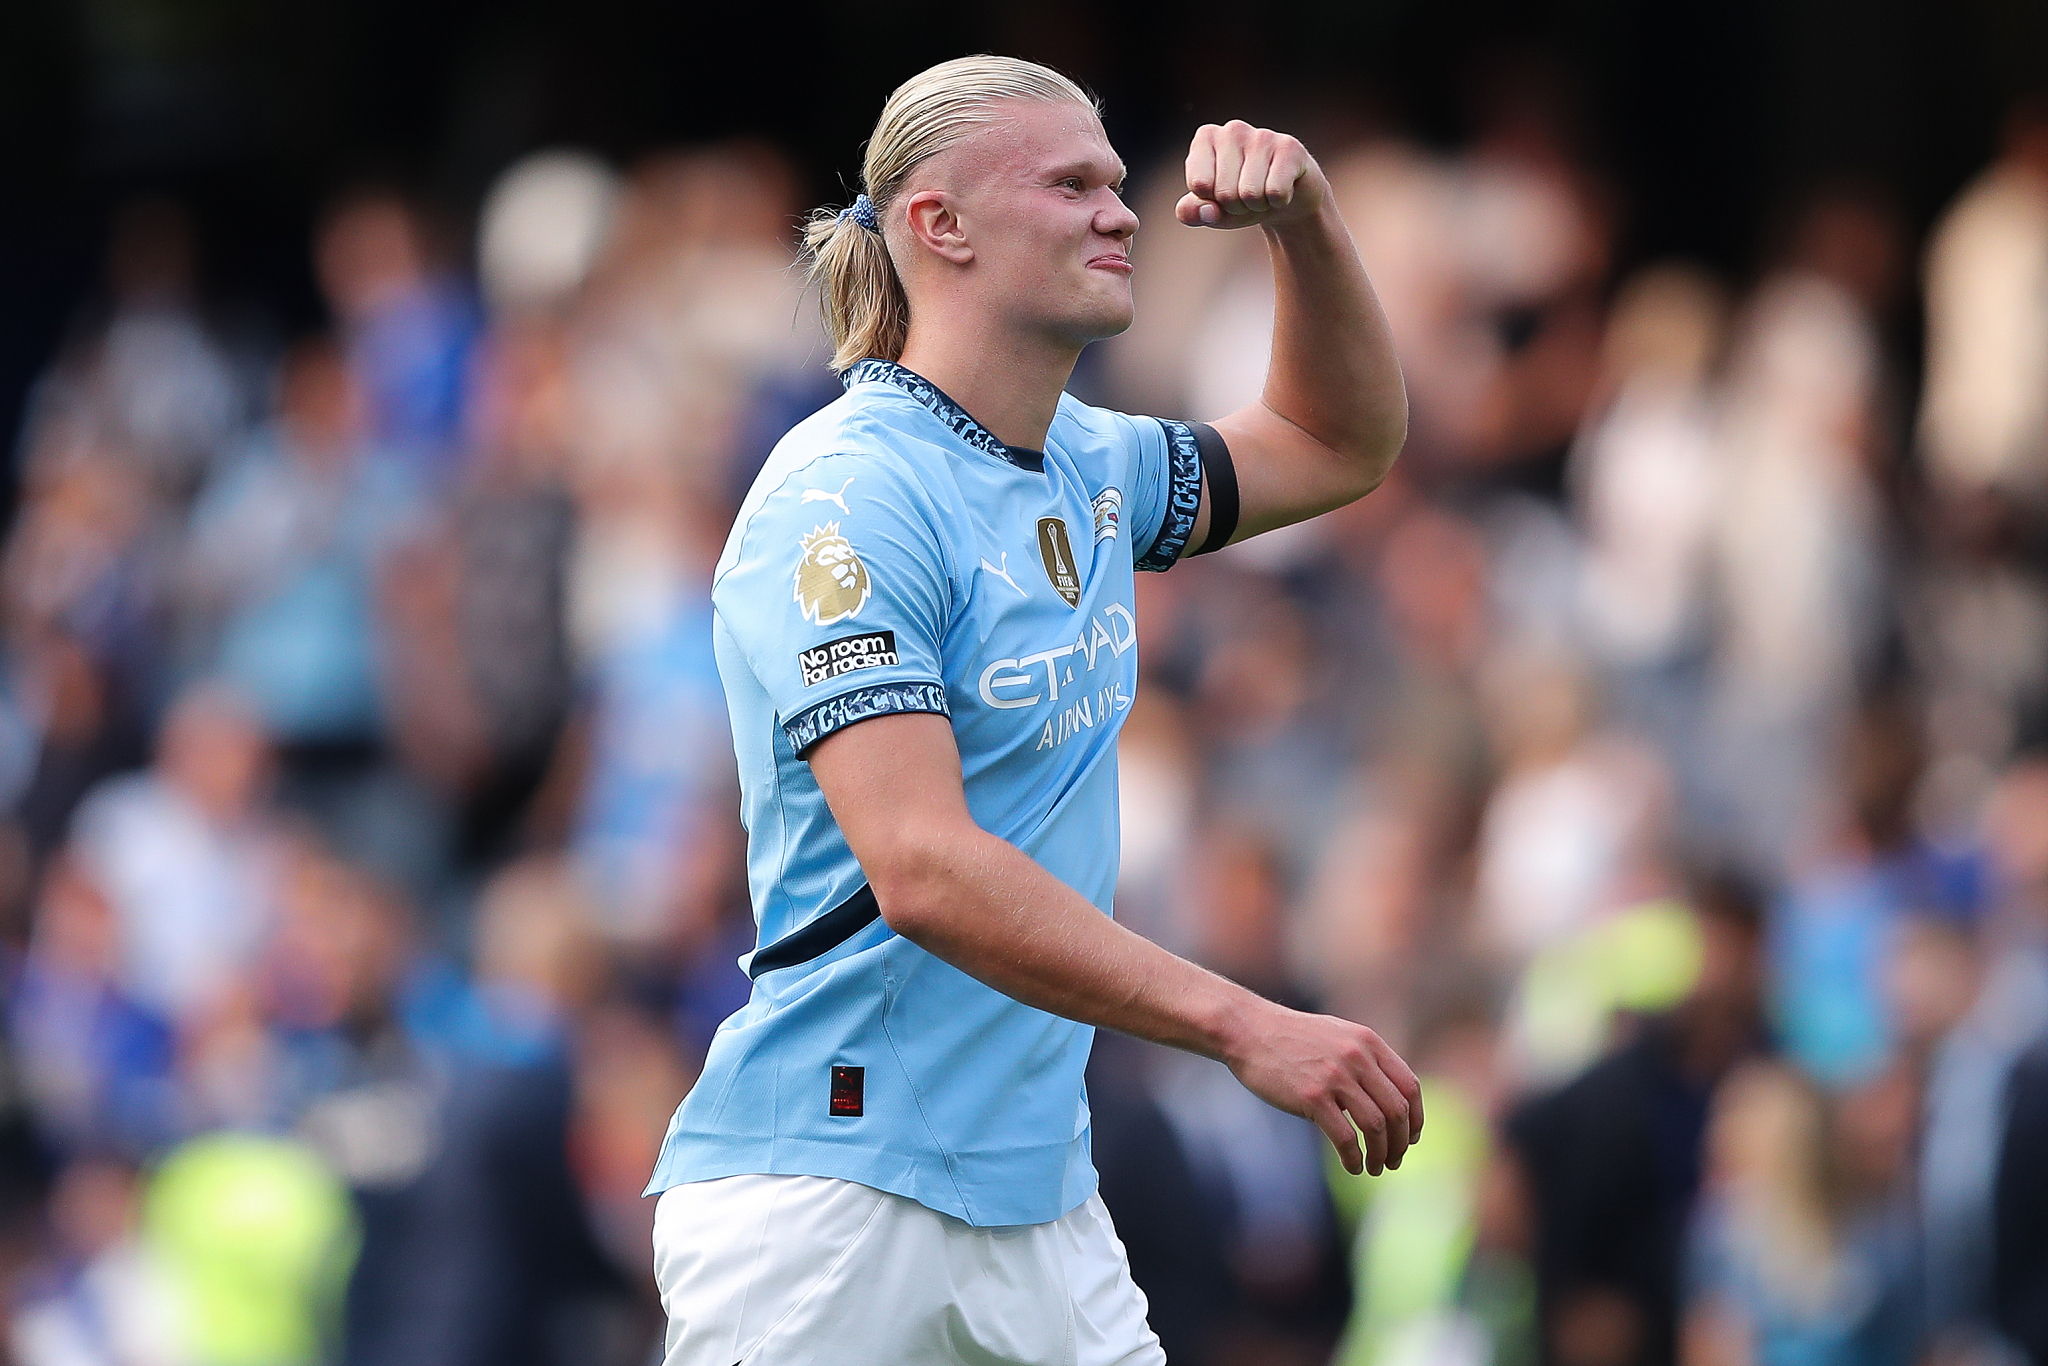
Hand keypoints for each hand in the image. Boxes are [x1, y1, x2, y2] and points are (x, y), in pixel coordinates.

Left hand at [1177, 120, 1327, 229]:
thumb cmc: (1239, 200)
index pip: (1200, 185)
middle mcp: (1232, 129)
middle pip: (1225, 193)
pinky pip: (1275, 193)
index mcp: (1205, 138)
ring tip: (1263, 192)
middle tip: (1246, 195)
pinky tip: (1282, 188)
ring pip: (1250, 194)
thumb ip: (1191, 212)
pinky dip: (1278, 202)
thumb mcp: (1210, 210)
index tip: (1222, 192)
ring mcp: (1262, 135)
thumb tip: (1206, 211)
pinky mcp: (1289, 148)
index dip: (1211, 202)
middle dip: (1236, 207)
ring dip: (1257, 205)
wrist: (1285, 199)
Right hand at [1222, 999, 1423, 1175]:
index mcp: (1368, 1042)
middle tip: (1394, 1160)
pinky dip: (1354, 1158)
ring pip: (1376, 1126)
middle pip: (1397, 1111)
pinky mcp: (1312, 1096)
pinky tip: (1352, 1166)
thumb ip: (1364, 1059)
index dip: (1416, 1118)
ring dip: (1381, 1154)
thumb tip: (1387, 1096)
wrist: (1248, 1030)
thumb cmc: (1290, 1037)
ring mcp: (1335, 1076)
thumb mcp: (1337, 1035)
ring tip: (1375, 1167)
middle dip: (1401, 1143)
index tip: (1410, 1138)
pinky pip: (1345, 1137)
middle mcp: (1357, 1057)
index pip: (1409, 1086)